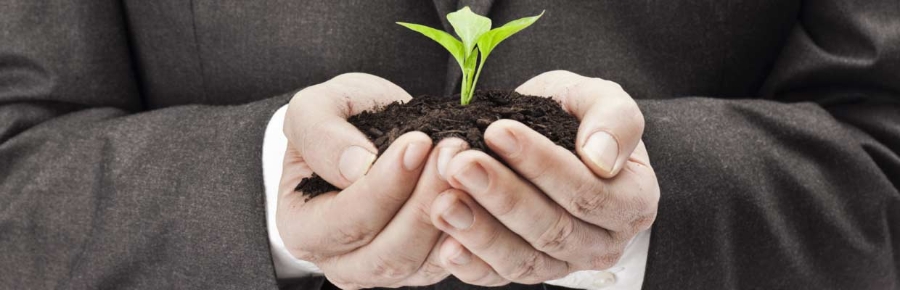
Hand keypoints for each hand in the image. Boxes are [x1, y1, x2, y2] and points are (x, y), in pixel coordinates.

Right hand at [277, 73, 458, 288]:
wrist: (369, 131)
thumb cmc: (337, 122)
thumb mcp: (314, 108)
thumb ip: (321, 133)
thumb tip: (356, 166)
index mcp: (304, 227)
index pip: (347, 220)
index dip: (385, 185)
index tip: (418, 142)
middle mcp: (341, 261)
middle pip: (390, 252)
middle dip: (426, 201)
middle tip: (454, 150)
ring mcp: (383, 271)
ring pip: (423, 262)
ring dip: (454, 212)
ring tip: (469, 162)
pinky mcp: (421, 268)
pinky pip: (450, 263)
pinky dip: (470, 232)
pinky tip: (482, 194)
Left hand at [430, 70, 659, 285]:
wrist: (544, 138)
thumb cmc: (575, 117)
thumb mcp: (599, 99)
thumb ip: (614, 119)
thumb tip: (602, 158)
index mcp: (632, 201)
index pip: (588, 190)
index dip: (542, 164)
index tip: (498, 131)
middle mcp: (602, 242)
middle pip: (552, 228)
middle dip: (502, 195)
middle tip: (460, 164)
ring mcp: (564, 264)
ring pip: (523, 259)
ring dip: (480, 232)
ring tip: (444, 201)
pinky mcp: (527, 272)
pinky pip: (498, 277)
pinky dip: (471, 264)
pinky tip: (445, 244)